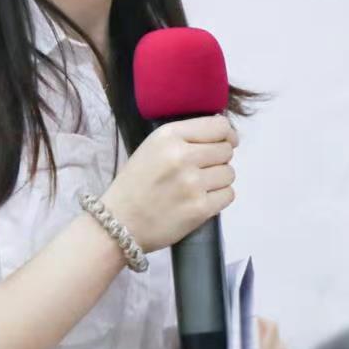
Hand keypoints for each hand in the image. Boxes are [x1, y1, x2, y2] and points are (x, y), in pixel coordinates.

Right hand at [99, 113, 237, 253]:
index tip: (225, 142)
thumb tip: (223, 133)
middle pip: (226, 150)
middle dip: (219, 159)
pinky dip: (219, 197)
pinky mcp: (200, 208)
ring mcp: (193, 183)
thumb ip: (185, 137)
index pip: (218, 126)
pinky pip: (228, 195)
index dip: (226, 135)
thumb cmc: (135, 183)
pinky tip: (201, 199)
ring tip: (199, 186)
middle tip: (203, 169)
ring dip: (219, 179)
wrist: (119, 222)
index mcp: (168, 136)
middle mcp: (183, 156)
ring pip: (229, 173)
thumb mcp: (152, 147)